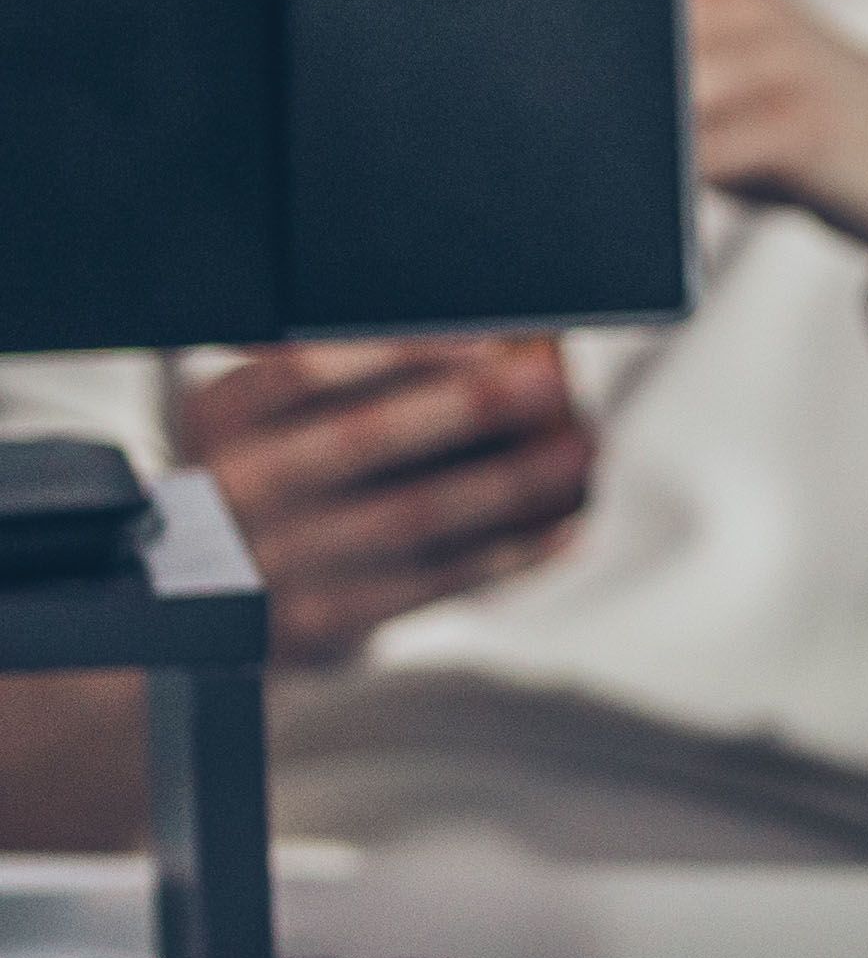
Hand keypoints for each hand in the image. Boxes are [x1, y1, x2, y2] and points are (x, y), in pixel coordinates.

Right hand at [169, 341, 593, 664]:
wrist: (200, 603)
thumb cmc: (266, 478)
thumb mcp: (258, 417)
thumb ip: (333, 374)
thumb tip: (473, 336)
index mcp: (219, 416)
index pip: (303, 370)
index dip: (397, 351)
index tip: (482, 339)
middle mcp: (234, 486)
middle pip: (362, 439)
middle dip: (467, 408)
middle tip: (548, 383)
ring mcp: (273, 560)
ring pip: (410, 515)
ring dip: (507, 484)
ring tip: (578, 452)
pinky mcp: (319, 620)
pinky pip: (431, 581)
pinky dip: (505, 554)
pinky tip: (562, 529)